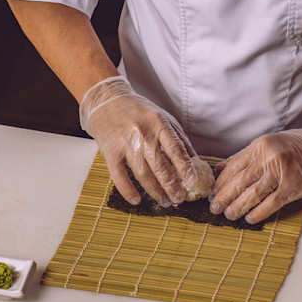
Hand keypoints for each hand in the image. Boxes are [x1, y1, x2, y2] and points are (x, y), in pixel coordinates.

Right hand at [79, 75, 199, 205]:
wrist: (106, 100)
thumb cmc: (138, 110)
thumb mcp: (162, 116)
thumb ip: (178, 137)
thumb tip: (195, 159)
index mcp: (158, 122)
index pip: (175, 148)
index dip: (185, 167)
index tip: (192, 182)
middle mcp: (142, 133)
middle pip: (159, 165)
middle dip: (171, 185)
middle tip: (178, 199)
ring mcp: (124, 143)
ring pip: (142, 173)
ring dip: (154, 191)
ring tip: (164, 201)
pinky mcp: (110, 152)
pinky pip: (119, 176)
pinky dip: (128, 190)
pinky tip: (137, 200)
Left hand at [211, 118, 301, 223]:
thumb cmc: (297, 146)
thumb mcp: (268, 144)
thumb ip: (244, 157)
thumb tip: (220, 169)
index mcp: (260, 146)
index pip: (233, 167)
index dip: (221, 182)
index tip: (212, 193)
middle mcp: (269, 157)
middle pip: (240, 182)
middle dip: (224, 197)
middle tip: (215, 208)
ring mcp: (282, 172)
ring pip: (253, 194)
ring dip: (238, 207)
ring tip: (229, 215)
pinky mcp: (294, 187)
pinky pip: (271, 203)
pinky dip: (258, 213)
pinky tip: (249, 218)